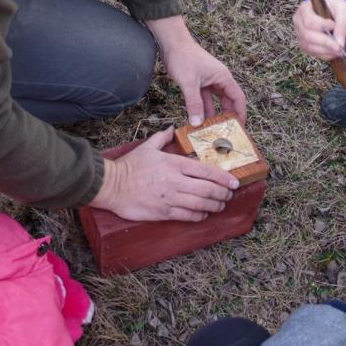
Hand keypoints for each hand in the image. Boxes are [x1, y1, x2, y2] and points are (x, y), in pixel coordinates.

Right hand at [90, 128, 239, 221]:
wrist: (111, 185)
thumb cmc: (129, 166)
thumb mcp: (147, 147)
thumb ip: (162, 137)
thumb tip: (170, 129)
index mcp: (174, 164)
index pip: (206, 171)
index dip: (223, 178)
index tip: (234, 182)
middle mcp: (176, 181)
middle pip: (208, 189)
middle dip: (222, 194)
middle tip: (229, 195)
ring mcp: (170, 198)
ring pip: (201, 204)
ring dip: (214, 206)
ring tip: (220, 206)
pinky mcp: (163, 212)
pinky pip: (187, 216)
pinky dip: (199, 216)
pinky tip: (203, 214)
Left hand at [148, 16, 246, 124]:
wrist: (172, 43)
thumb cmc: (184, 57)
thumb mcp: (189, 83)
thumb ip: (194, 103)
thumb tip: (197, 123)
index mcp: (223, 77)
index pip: (238, 98)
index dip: (241, 113)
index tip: (239, 128)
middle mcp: (219, 80)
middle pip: (228, 101)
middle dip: (227, 117)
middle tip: (225, 133)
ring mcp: (209, 81)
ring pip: (215, 101)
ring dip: (213, 114)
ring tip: (211, 130)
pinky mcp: (199, 83)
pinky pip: (204, 99)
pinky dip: (202, 109)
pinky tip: (198, 120)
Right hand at [293, 0, 345, 59]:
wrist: (334, 12)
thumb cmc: (337, 9)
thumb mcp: (343, 12)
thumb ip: (342, 26)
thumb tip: (340, 44)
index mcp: (305, 8)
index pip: (309, 21)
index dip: (321, 26)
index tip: (334, 26)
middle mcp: (299, 21)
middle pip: (307, 35)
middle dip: (325, 43)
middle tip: (339, 47)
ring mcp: (300, 34)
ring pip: (308, 46)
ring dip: (325, 50)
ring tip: (339, 50)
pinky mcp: (304, 43)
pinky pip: (312, 52)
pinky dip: (324, 54)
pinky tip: (334, 52)